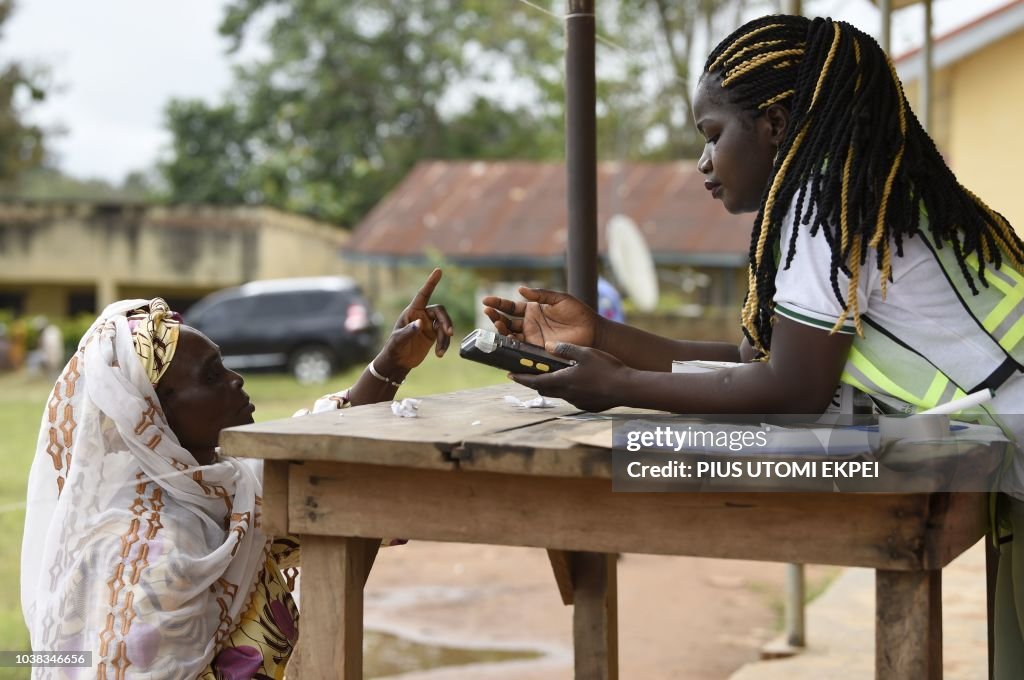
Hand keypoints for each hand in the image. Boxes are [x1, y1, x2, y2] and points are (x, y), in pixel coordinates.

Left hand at [378, 268, 453, 374]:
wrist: (398, 362)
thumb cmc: (394, 348)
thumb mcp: (398, 340)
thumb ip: (409, 331)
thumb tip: (420, 323)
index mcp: (412, 311)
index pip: (423, 295)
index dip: (431, 283)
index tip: (438, 271)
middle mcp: (422, 315)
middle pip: (440, 311)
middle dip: (445, 321)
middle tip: (449, 333)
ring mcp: (429, 325)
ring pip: (444, 325)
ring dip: (445, 338)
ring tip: (440, 352)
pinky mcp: (434, 335)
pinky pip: (444, 336)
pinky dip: (444, 344)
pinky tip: (439, 354)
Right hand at [482, 287, 600, 348]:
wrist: (592, 331)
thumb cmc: (578, 313)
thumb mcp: (559, 299)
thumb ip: (540, 295)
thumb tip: (520, 290)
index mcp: (533, 310)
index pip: (511, 307)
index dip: (498, 304)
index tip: (486, 300)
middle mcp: (529, 324)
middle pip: (507, 320)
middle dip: (495, 316)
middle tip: (487, 311)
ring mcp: (532, 337)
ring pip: (510, 334)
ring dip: (501, 328)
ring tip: (496, 322)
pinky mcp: (537, 349)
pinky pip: (520, 346)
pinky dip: (511, 342)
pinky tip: (506, 336)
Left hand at [508, 341, 626, 411]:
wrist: (627, 389)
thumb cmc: (606, 369)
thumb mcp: (585, 352)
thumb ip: (565, 349)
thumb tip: (548, 345)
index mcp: (562, 381)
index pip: (534, 381)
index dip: (520, 378)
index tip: (509, 375)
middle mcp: (566, 394)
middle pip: (543, 389)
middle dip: (534, 382)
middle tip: (529, 373)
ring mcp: (577, 402)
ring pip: (558, 394)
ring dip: (553, 386)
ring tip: (554, 375)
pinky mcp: (587, 406)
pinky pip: (572, 398)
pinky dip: (569, 390)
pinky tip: (578, 382)